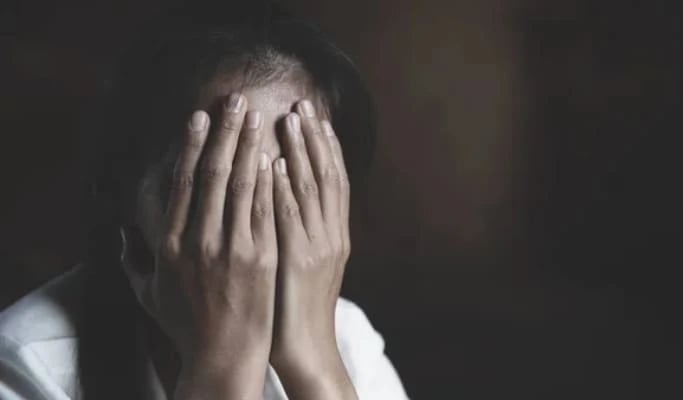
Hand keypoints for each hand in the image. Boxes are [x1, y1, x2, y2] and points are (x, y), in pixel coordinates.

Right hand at [128, 93, 276, 398]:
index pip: (183, 183)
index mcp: (170, 244)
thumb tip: (119, 235)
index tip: (200, 117)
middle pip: (213, 174)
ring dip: (250, 147)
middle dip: (225, 133)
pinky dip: (269, 181)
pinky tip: (275, 156)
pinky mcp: (260, 259)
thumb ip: (133, 261)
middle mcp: (199, 241)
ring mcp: (232, 249)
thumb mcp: (149, 293)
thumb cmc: (186, 324)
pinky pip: (265, 211)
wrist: (223, 355)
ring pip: (241, 186)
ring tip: (259, 117)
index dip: (192, 146)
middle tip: (236, 101)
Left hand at [269, 100, 357, 399]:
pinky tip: (277, 164)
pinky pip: (292, 217)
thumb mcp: (311, 264)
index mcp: (336, 234)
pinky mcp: (299, 260)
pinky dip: (286, 188)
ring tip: (292, 118)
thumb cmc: (300, 305)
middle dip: (317, 138)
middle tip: (305, 103)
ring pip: (314, 189)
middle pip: (329, 176)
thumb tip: (289, 195)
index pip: (336, 181)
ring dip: (303, 152)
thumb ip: (306, 230)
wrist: (307, 347)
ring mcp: (318, 246)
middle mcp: (332, 235)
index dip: (327, 147)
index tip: (317, 117)